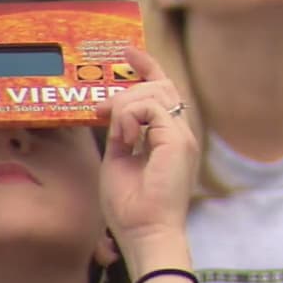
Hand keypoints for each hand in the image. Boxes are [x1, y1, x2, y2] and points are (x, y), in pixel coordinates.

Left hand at [97, 47, 199, 258]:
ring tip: (115, 133)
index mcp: (170, 138)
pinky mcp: (177, 140)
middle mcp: (180, 133)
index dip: (147, 67)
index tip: (128, 51)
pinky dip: (130, 118)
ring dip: (125, 106)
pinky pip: (150, 108)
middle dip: (129, 86)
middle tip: (101, 108)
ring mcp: (182, 135)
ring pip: (154, 92)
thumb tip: (112, 115)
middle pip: (160, 86)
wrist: (147, 231)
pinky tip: (124, 138)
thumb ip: (120, 135)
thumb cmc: (132, 206)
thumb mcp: (118, 161)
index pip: (164, 91)